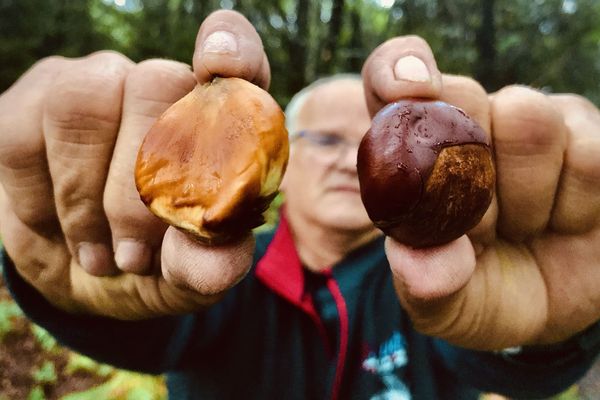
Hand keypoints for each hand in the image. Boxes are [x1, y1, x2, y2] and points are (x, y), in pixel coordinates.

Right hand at [0, 10, 268, 319]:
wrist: (83, 272)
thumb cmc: (154, 261)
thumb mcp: (186, 274)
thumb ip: (207, 265)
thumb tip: (217, 263)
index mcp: (218, 120)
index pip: (236, 55)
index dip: (231, 48)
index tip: (218, 67)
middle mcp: (159, 88)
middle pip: (156, 83)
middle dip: (141, 184)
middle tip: (135, 255)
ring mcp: (95, 87)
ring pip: (83, 103)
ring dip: (85, 197)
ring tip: (100, 256)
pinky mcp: (33, 103)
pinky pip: (22, 138)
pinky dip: (40, 203)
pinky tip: (62, 232)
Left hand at [362, 36, 599, 349]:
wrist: (548, 313)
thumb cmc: (477, 291)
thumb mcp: (442, 304)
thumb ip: (424, 283)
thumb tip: (421, 262)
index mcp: (416, 148)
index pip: (392, 76)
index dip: (397, 72)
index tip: (411, 92)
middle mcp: (472, 122)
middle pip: (464, 97)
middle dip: (469, 172)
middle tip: (477, 227)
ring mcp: (534, 125)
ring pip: (530, 123)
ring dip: (525, 199)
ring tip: (522, 229)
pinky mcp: (591, 141)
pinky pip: (589, 156)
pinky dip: (574, 207)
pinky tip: (564, 224)